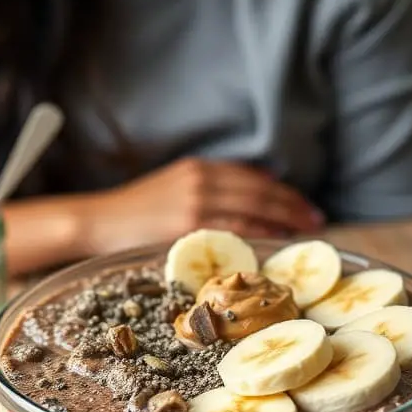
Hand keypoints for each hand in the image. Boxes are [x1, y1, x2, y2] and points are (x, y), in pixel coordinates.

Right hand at [86, 158, 323, 254]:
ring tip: (302, 232)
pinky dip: (258, 236)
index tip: (303, 205)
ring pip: (252, 211)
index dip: (282, 192)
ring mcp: (195, 205)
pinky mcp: (186, 228)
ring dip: (282, 222)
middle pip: (259, 193)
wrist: (97, 221)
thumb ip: (209, 187)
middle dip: (291, 206)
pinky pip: (233, 232)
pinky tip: (273, 242)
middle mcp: (201, 182)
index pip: (252, 178)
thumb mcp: (174, 186)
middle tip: (314, 220)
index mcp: (198, 169)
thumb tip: (256, 190)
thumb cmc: (134, 211)